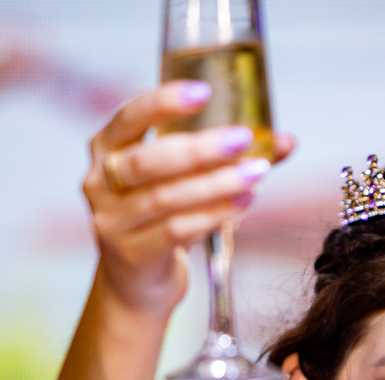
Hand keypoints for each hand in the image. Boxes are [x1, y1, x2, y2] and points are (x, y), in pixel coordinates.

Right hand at [82, 80, 294, 313]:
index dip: (162, 103)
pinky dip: (212, 215)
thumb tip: (285, 141)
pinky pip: (175, 230)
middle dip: (198, 148)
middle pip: (148, 161)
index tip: (204, 92)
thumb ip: (229, 157)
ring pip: (165, 198)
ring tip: (254, 174)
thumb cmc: (164, 217)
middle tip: (242, 138)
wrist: (138, 282)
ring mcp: (111, 221)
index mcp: (107, 148)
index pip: (129, 117)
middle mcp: (100, 182)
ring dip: (215, 184)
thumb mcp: (186, 181)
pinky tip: (243, 203)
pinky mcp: (132, 254)